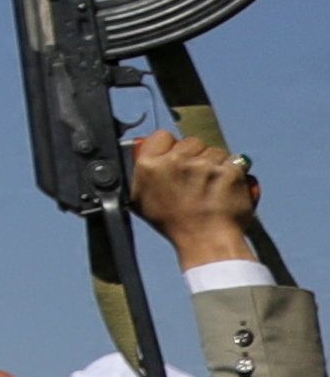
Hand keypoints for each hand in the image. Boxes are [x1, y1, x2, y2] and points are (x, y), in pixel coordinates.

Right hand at [138, 127, 263, 272]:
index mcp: (150, 165)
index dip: (171, 147)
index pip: (162, 136)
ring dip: (216, 163)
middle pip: (191, 142)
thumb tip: (144, 156)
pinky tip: (228, 187)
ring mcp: (205, 165)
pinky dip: (234, 172)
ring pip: (215, 150)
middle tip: (197, 177)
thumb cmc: (174, 224)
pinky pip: (235, 161)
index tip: (177, 159)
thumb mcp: (141, 200)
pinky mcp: (229, 171)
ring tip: (213, 185)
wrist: (206, 241)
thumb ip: (142, 174)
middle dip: (196, 155)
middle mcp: (176, 161)